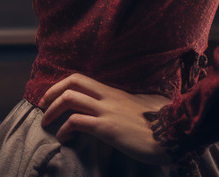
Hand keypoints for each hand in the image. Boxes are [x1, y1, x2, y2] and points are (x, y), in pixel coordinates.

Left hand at [39, 73, 171, 164]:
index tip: (52, 96)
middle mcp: (108, 97)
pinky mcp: (108, 128)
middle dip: (51, 93)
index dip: (61, 84)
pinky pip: (77, 122)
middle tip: (42, 106)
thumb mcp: (147, 104)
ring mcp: (107, 111)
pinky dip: (64, 129)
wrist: (176, 136)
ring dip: (51, 111)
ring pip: (69, 99)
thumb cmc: (165, 124)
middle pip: (71, 83)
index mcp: (114, 91)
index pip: (81, 79)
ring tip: (46, 124)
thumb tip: (136, 102)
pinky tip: (64, 138)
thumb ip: (135, 101)